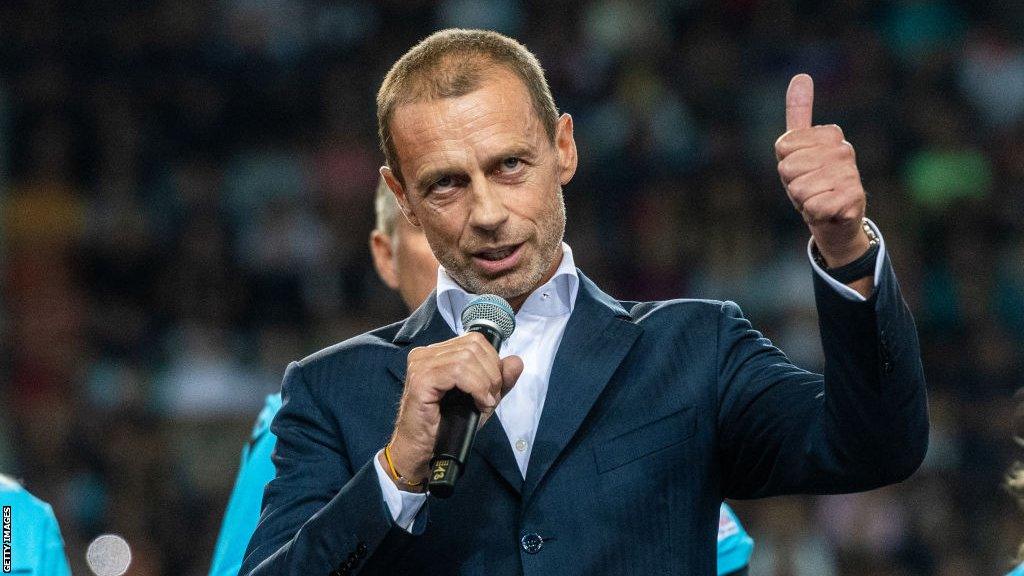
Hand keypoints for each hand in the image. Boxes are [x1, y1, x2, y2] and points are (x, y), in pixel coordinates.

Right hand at [384, 332, 523, 490]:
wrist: (422, 452)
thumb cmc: (447, 427)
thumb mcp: (481, 400)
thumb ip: (500, 381)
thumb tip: (517, 361)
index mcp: (437, 353)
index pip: (475, 340)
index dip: (492, 362)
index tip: (493, 389)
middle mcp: (425, 354)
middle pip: (473, 346)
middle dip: (491, 374)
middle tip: (489, 399)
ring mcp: (420, 364)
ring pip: (467, 358)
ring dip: (484, 383)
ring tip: (483, 403)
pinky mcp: (420, 379)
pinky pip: (457, 372)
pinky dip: (475, 387)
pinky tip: (477, 403)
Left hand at [775, 74, 869, 267]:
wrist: (837, 218)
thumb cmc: (814, 180)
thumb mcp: (800, 147)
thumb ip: (799, 113)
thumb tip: (801, 75)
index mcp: (830, 134)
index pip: (783, 147)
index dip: (785, 164)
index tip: (801, 169)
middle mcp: (844, 150)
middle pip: (788, 169)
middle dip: (792, 184)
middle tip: (809, 187)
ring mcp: (850, 175)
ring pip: (799, 190)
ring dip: (803, 201)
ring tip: (817, 198)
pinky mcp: (853, 200)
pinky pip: (813, 207)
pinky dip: (814, 214)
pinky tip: (827, 211)